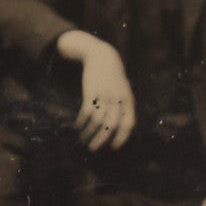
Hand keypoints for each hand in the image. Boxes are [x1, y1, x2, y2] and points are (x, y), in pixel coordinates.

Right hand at [60, 34, 134, 151]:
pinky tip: (77, 126)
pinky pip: (86, 112)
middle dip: (101, 140)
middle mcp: (117, 100)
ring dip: (89, 133)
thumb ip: (124, 105)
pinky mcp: (91, 92)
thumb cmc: (113, 75)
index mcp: (128, 101)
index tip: (113, 148)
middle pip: (111, 125)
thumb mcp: (124, 89)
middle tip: (92, 149)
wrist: (102, 56)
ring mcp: (104, 96)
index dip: (121, 138)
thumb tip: (122, 127)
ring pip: (97, 121)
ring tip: (82, 139)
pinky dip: (81, 121)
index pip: (128, 124)